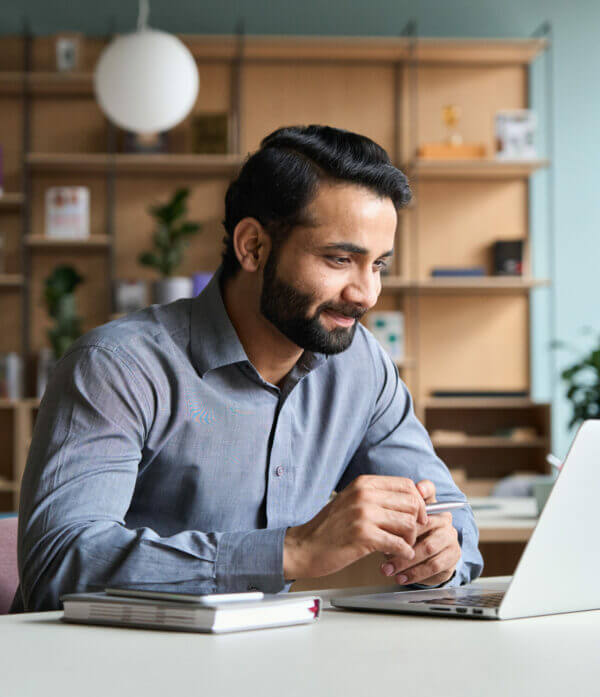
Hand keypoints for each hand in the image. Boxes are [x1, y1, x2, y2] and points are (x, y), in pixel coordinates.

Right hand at [283, 475, 427, 580]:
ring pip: (408, 524)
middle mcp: (364, 494)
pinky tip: (396, 556)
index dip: (418, 502)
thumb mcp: (353, 502)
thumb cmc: (329, 528)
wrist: (304, 547)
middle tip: (409, 535)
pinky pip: (398, 543)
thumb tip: (415, 497)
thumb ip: (379, 498)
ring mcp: (364, 514)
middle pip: (411, 504)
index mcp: (363, 483)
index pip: (406, 485)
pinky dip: (403, 552)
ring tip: (400, 547)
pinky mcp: (363, 536)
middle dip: (416, 522)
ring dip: (409, 539)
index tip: (418, 516)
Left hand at [380, 480, 460, 585]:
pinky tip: (402, 577)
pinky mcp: (453, 555)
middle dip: (403, 539)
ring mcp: (450, 536)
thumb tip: (379, 527)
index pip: (430, 492)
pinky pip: (434, 565)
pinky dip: (415, 573)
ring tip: (389, 569)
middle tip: (384, 551)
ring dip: (406, 561)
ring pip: (428, 548)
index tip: (413, 494)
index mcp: (431, 506)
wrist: (430, 561)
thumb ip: (394, 521)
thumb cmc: (412, 539)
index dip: (424, 490)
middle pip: (426, 524)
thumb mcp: (400, 528)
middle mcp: (444, 519)